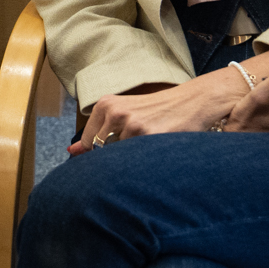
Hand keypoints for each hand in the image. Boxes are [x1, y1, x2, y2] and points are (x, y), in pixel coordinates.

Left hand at [71, 48, 268, 153]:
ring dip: (131, 167)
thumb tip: (71, 155)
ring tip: (149, 157)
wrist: (197, 101)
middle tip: (134, 161)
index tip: (109, 165)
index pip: (87, 144)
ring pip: (120, 160)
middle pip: (101, 155)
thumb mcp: (127, 112)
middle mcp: (116, 113)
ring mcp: (133, 125)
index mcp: (107, 105)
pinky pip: (137, 162)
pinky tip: (157, 159)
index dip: (99, 158)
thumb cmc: (162, 109)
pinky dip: (144, 166)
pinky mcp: (151, 136)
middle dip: (114, 165)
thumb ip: (99, 133)